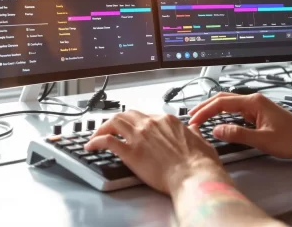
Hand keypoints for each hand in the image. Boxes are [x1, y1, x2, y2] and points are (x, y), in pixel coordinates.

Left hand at [85, 110, 227, 193]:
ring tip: (96, 134)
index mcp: (167, 120)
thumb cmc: (199, 164)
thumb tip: (194, 130)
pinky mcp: (130, 152)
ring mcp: (139, 136)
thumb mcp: (201, 141)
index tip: (132, 128)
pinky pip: (107, 141)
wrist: (193, 176)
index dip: (136, 122)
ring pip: (114, 122)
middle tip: (110, 127)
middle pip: (127, 114)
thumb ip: (193, 133)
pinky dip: (96, 141)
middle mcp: (151, 124)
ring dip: (103, 127)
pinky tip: (91, 145)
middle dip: (116, 120)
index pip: (145, 116)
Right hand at [189, 93, 291, 158]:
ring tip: (201, 118)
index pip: (222, 102)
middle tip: (192, 117)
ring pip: (230, 105)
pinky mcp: (260, 115)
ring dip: (214, 111)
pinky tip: (220, 122)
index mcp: (254, 102)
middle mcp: (255, 101)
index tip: (194, 120)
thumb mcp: (263, 140)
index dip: (205, 110)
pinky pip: (237, 112)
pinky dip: (224, 116)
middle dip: (206, 107)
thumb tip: (217, 130)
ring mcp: (258, 107)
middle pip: (224, 99)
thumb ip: (238, 134)